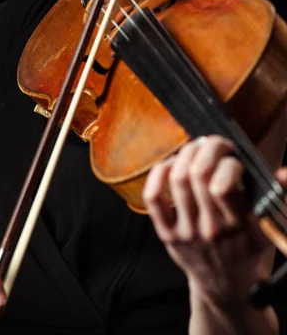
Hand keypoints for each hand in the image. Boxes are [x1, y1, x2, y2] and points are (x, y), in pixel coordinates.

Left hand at [142, 135, 279, 304]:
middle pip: (198, 174)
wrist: (225, 285)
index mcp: (239, 225)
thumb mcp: (269, 225)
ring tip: (195, 149)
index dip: (227, 161)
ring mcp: (187, 231)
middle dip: (205, 148)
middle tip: (211, 143)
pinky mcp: (167, 234)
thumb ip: (277, 195)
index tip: (232, 157)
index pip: (223, 185)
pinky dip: (158, 174)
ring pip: (178, 179)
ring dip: (186, 154)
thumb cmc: (247, 248)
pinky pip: (154, 197)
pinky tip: (170, 165)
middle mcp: (211, 229)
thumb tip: (283, 172)